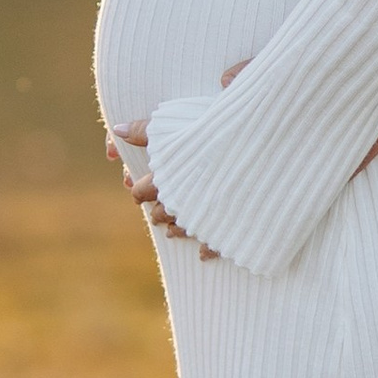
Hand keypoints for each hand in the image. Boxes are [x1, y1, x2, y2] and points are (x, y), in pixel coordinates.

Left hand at [105, 121, 215, 257]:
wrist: (259, 152)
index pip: (143, 190)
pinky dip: (205, 249)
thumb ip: (148, 130)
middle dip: (156, 213)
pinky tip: (202, 253)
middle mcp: (182, 202)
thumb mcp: (180, 125)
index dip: (138, 189)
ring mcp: (205, 219)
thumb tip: (118, 129)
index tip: (135, 188)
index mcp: (168, 179)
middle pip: (161, 213)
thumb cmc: (217, 133)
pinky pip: (212, 246)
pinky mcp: (228, 229)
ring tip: (172, 231)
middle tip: (154, 213)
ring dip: (176, 230)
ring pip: (182, 230)